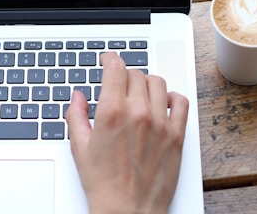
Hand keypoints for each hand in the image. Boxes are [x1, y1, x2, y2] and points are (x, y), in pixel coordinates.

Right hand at [66, 53, 188, 213]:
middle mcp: (138, 113)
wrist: (127, 212)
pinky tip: (162, 103)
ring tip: (138, 93)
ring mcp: (160, 124)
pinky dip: (171, 97)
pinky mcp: (176, 136)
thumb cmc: (103, 185)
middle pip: (135, 74)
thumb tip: (77, 96)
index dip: (110, 59)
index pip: (115, 68)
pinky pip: (180, 103)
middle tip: (118, 85)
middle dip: (124, 76)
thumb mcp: (79, 147)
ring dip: (146, 83)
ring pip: (157, 83)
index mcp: (111, 112)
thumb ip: (76, 115)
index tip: (108, 60)